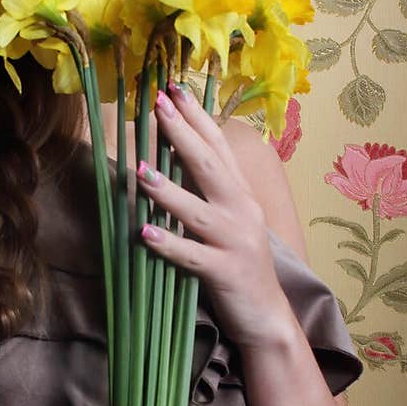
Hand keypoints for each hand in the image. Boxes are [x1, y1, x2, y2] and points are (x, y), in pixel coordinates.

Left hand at [135, 80, 290, 349]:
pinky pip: (193, 257)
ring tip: (140, 171)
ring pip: (198, 211)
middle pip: (209, 167)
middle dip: (182, 134)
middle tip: (157, 105)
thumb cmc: (238, 264)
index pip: (218, 147)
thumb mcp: (227, 220)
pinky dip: (169, 245)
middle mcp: (241, 211)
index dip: (197, 117)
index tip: (174, 88)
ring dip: (167, 191)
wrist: (267, 316)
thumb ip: (206, 190)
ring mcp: (235, 242)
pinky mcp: (225, 273)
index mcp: (240, 195)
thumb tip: (173, 154)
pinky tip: (145, 234)